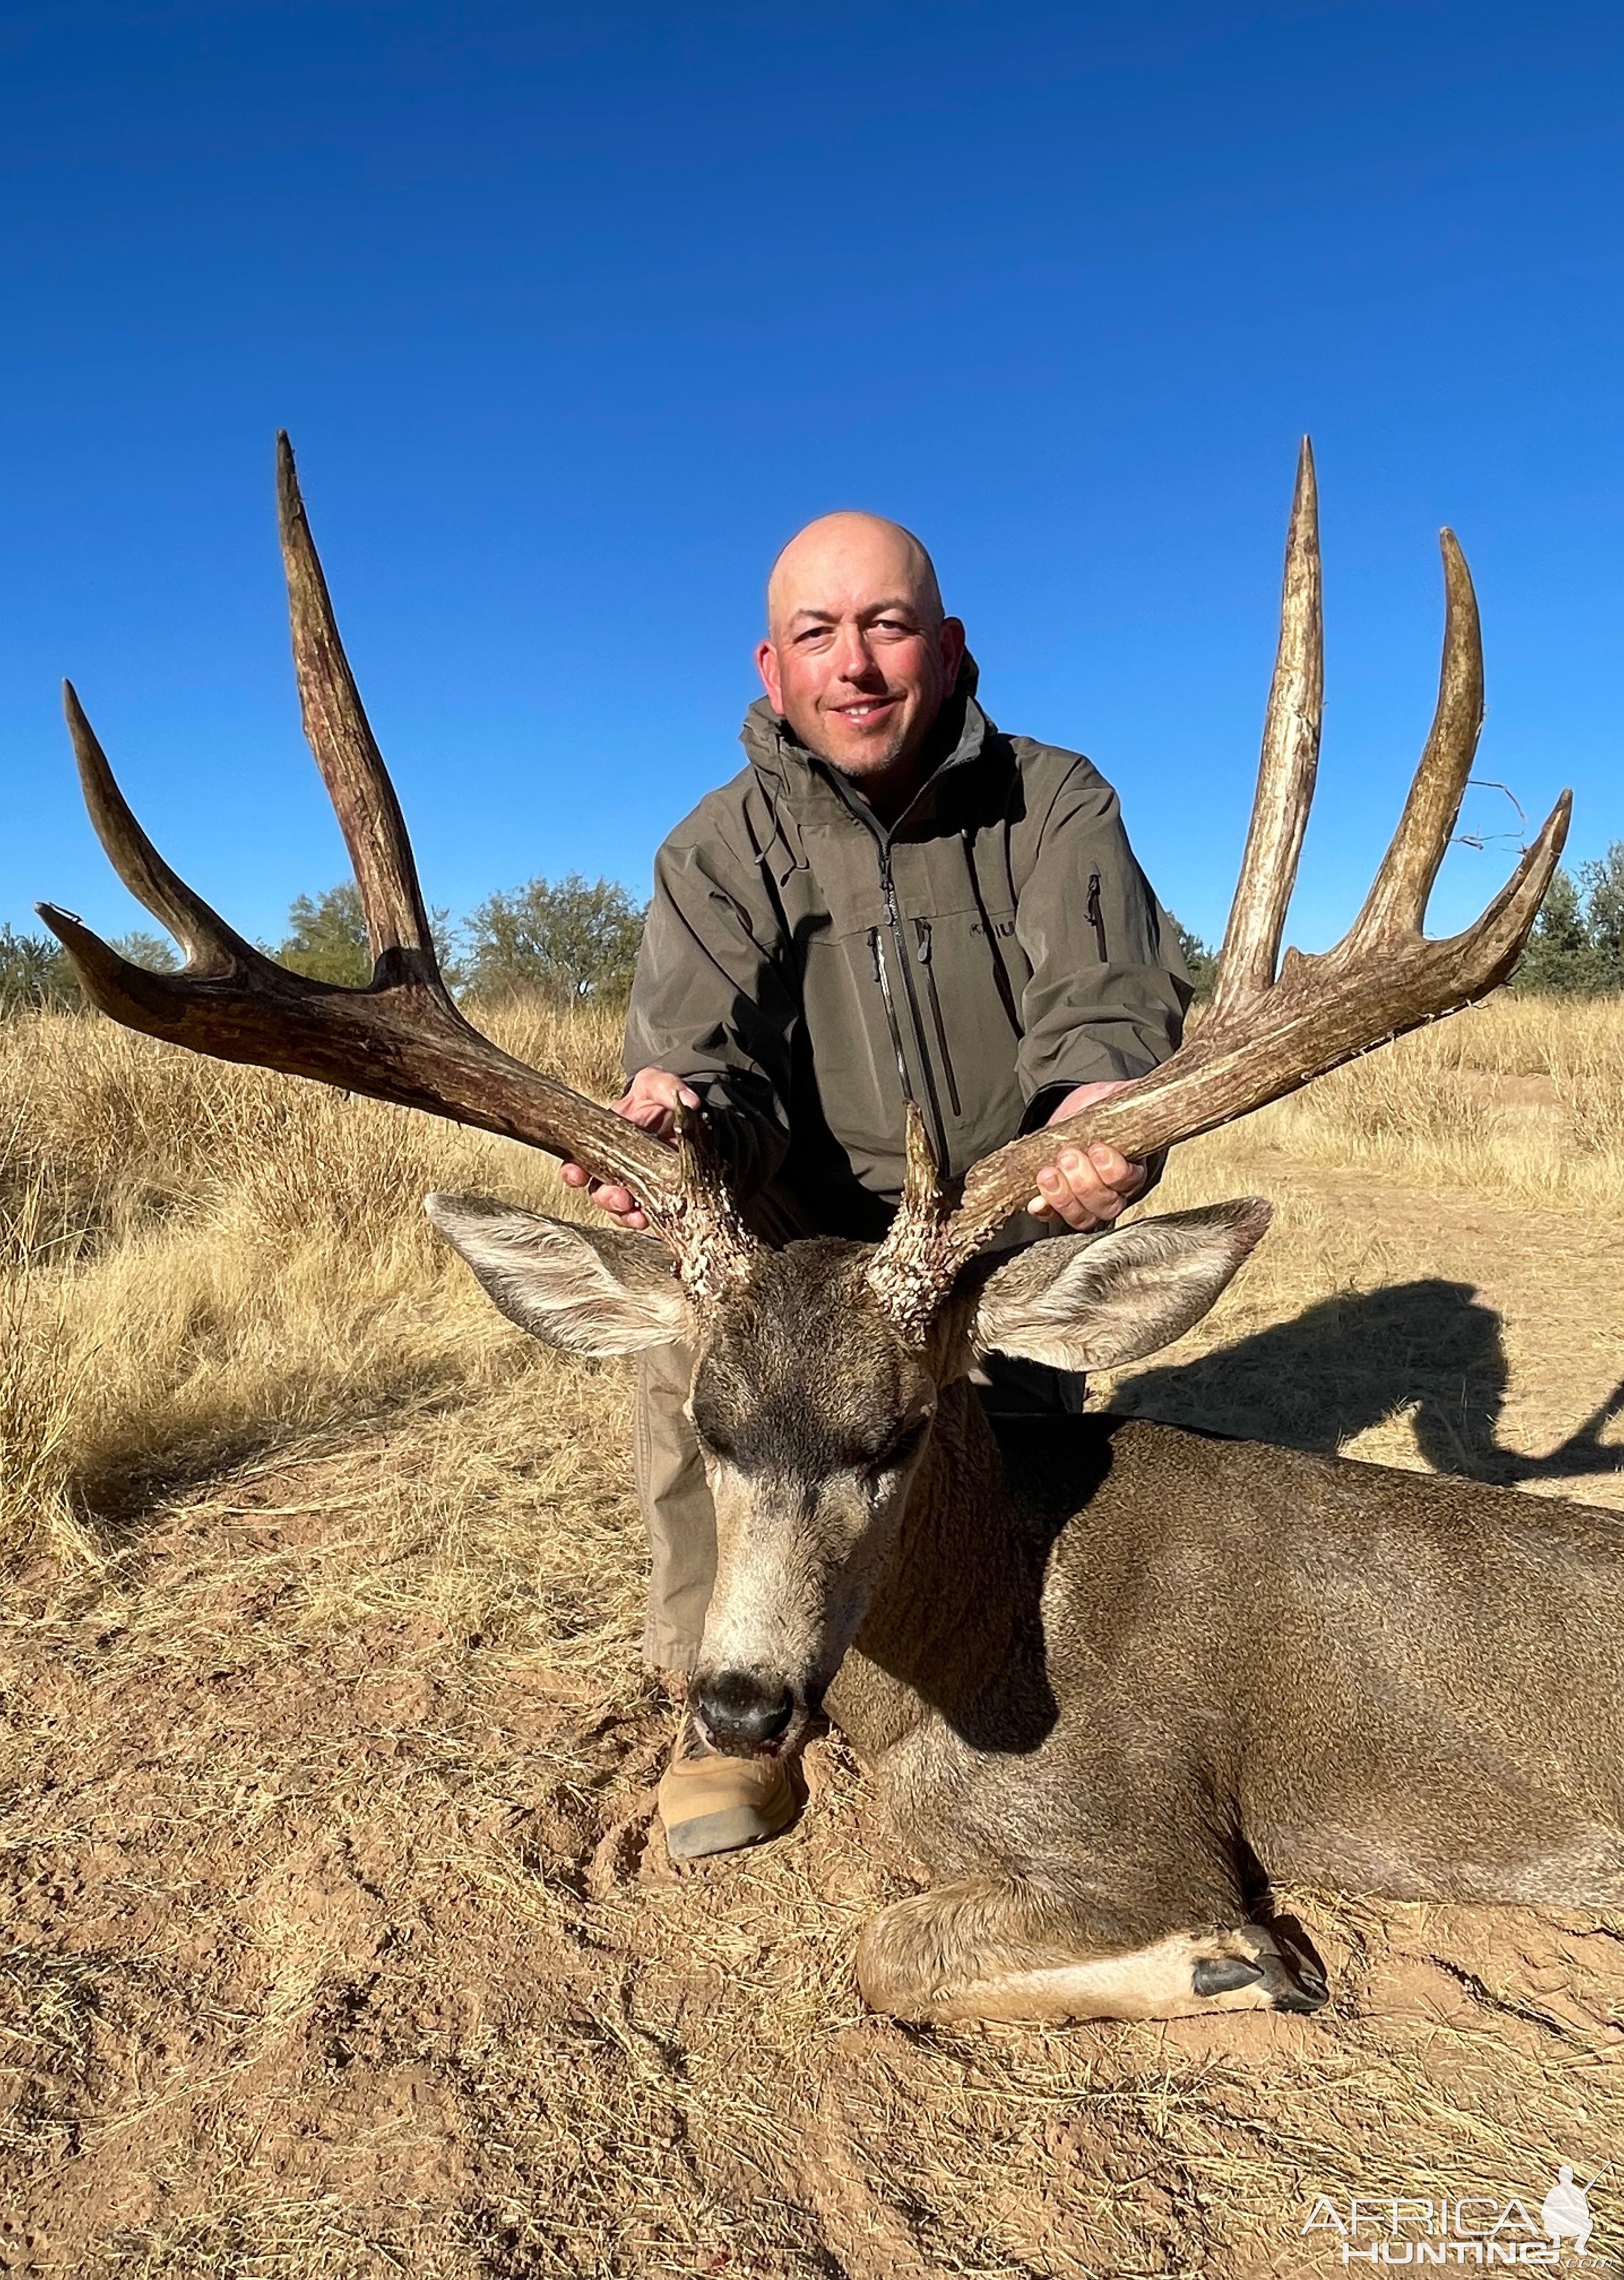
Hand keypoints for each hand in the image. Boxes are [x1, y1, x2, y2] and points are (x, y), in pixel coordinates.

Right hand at [559, 1066, 698, 1231]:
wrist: (687, 1115)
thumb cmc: (661, 1099)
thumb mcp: (658, 1085)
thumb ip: (668, 1087)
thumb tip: (690, 1101)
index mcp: (605, 1139)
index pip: (580, 1160)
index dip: (573, 1171)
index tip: (576, 1174)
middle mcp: (615, 1165)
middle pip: (598, 1190)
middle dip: (605, 1197)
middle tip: (620, 1198)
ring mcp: (635, 1182)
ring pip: (619, 1208)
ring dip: (623, 1215)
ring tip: (637, 1216)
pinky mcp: (656, 1194)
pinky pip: (644, 1213)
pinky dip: (645, 1219)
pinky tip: (651, 1220)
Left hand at [1026, 1079, 1146, 1230]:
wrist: (1075, 1113)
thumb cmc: (1099, 1108)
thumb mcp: (1113, 1097)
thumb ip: (1125, 1096)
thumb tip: (1133, 1091)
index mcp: (1133, 1168)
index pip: (1130, 1181)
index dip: (1115, 1170)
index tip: (1098, 1149)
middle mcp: (1114, 1192)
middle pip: (1106, 1205)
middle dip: (1085, 1182)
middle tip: (1069, 1157)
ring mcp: (1087, 1202)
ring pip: (1083, 1217)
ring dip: (1063, 1198)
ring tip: (1048, 1174)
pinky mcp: (1061, 1204)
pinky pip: (1055, 1218)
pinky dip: (1046, 1211)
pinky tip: (1036, 1202)